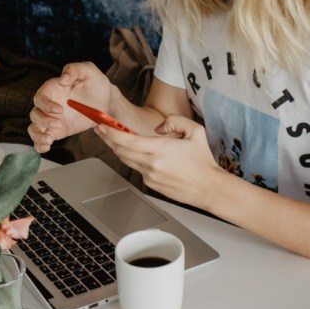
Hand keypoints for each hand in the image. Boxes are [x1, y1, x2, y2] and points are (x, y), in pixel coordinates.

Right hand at [28, 62, 113, 152]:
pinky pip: (41, 139)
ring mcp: (51, 119)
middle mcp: (48, 105)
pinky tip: (46, 147)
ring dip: (38, 135)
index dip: (46, 104)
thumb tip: (62, 79)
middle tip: (59, 124)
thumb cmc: (96, 84)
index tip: (60, 110)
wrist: (107, 103)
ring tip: (49, 140)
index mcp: (52, 89)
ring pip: (34, 128)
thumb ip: (74, 69)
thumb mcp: (89, 71)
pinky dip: (39, 145)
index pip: (40, 97)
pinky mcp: (56, 131)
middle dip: (44, 121)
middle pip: (35, 114)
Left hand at [95, 114, 222, 207]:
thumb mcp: (195, 131)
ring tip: (112, 139)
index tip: (102, 125)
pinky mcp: (151, 184)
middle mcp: (152, 164)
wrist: (208, 187)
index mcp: (161, 149)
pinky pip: (136, 169)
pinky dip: (131, 159)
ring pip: (126, 160)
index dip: (112, 133)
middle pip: (121, 151)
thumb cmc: (203, 161)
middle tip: (101, 129)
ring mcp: (150, 176)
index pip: (128, 140)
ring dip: (117, 149)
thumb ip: (175, 121)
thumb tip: (158, 127)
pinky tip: (131, 152)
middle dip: (108, 139)